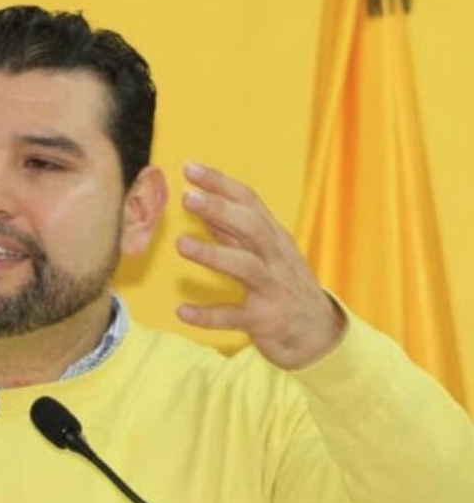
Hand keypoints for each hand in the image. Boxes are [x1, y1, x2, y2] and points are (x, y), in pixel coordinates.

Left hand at [176, 163, 344, 369]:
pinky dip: (209, 315)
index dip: (220, 183)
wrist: (321, 335)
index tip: (189, 167)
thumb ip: (233, 231)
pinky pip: (236, 316)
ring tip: (181, 244)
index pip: (248, 201)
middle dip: (220, 209)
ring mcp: (273, 289)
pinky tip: (183, 311)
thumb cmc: (286, 287)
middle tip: (187, 197)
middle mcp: (275, 258)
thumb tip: (203, 206)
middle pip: (251, 226)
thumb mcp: (266, 253)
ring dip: (213, 254)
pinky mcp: (266, 320)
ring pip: (245, 267)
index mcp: (273, 237)